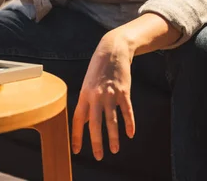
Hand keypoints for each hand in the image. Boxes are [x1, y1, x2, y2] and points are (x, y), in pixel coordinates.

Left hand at [71, 32, 134, 160]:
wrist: (112, 50)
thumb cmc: (98, 68)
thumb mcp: (88, 83)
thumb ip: (88, 102)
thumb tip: (87, 121)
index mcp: (84, 93)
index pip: (79, 119)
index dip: (77, 135)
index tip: (77, 150)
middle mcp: (96, 95)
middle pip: (95, 123)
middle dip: (97, 142)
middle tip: (98, 156)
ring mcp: (110, 93)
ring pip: (112, 120)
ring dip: (114, 137)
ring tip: (115, 150)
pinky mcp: (123, 90)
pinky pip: (127, 110)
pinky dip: (129, 123)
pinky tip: (130, 133)